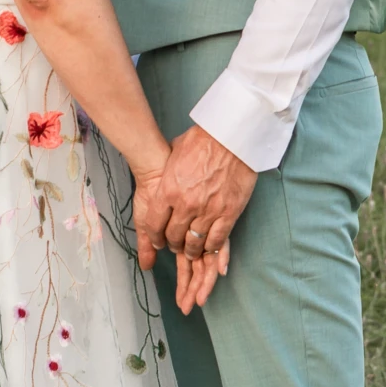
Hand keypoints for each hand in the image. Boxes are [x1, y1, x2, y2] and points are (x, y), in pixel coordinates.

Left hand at [137, 126, 257, 314]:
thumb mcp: (175, 153)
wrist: (232, 136)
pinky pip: (216, 240)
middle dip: (171, 244)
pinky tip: (207, 249)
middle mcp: (185, 205)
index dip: (154, 236)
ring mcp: (208, 211)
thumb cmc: (203, 140)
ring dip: (190, 250)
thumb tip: (162, 178)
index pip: (154, 224)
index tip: (157, 239)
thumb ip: (167, 172)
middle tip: (174, 244)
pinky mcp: (228, 213)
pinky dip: (210, 248)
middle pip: (173, 236)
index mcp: (168, 190)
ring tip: (189, 250)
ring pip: (194, 243)